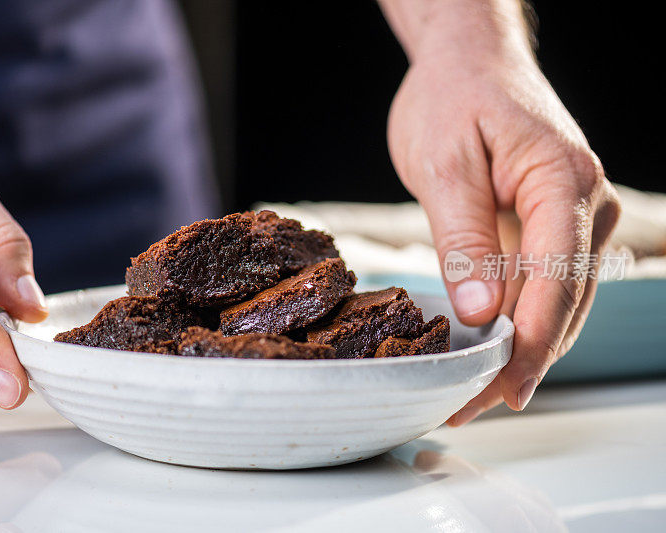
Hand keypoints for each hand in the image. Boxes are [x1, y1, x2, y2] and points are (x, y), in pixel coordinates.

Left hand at [383, 1, 620, 422]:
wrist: (467, 62)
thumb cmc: (453, 98)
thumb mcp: (445, 163)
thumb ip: (464, 237)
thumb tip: (479, 313)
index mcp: (563, 184)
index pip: (555, 281)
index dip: (529, 345)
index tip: (501, 391)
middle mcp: (583, 206)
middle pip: (562, 304)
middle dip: (519, 362)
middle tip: (467, 407)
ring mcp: (573, 219)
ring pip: (556, 303)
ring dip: (518, 351)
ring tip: (471, 393)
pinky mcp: (550, 227)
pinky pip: (543, 287)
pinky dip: (515, 324)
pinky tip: (486, 350)